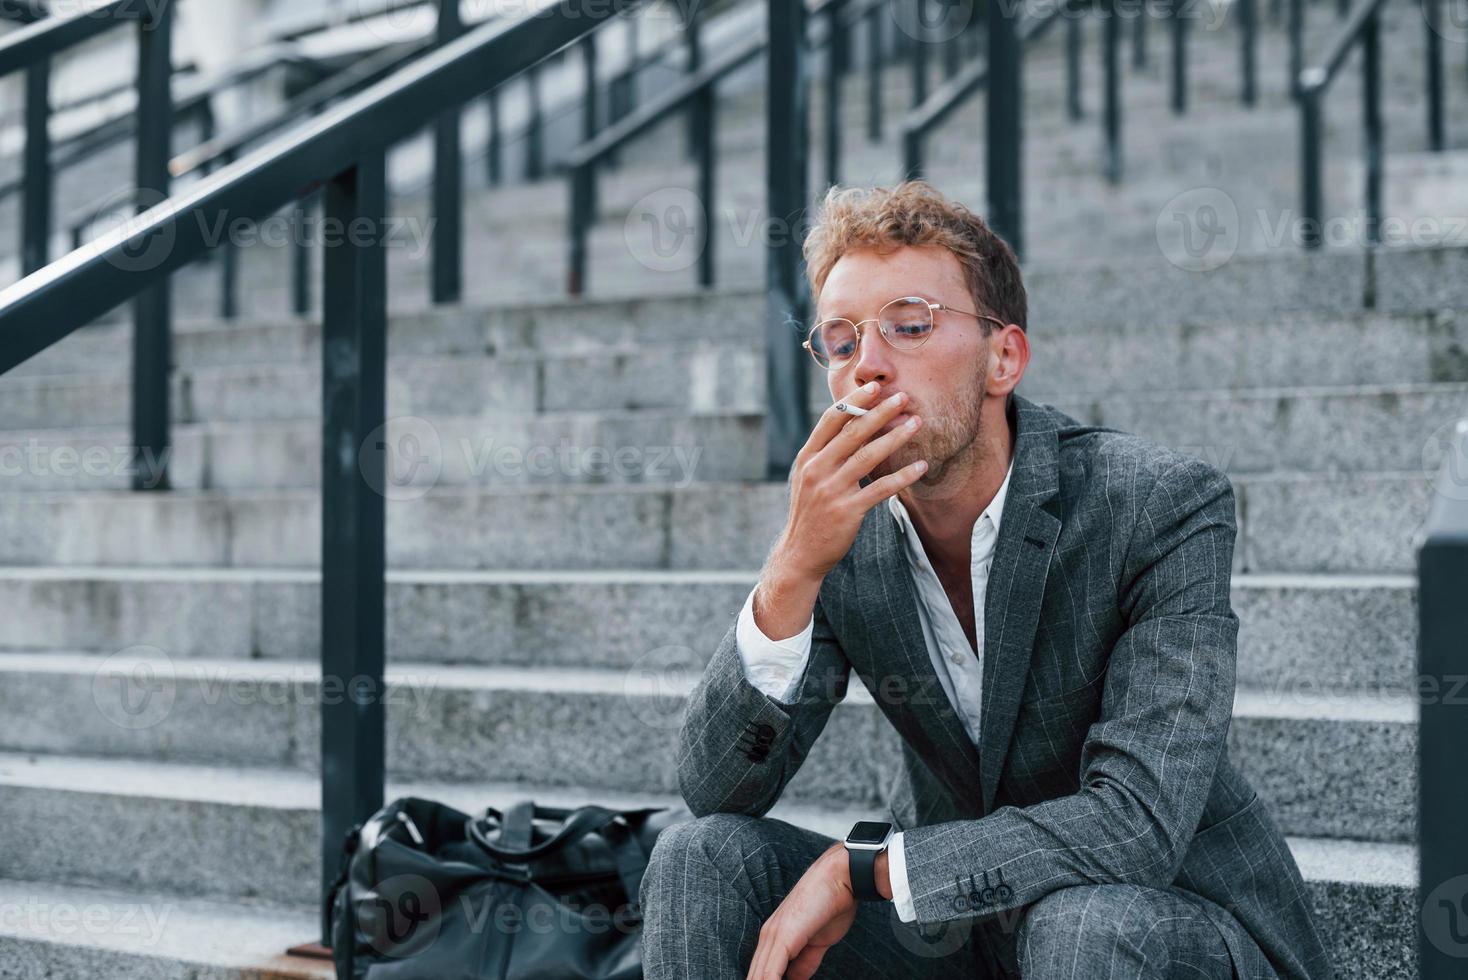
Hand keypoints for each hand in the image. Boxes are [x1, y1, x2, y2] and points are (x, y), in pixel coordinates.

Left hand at [745, 842, 857, 979]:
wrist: (840, 878)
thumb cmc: (831, 905)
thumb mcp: (816, 941)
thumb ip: (804, 962)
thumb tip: (795, 978)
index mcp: (773, 937)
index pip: (760, 974)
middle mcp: (767, 937)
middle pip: (755, 977)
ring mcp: (772, 936)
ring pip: (759, 977)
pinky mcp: (782, 937)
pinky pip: (769, 973)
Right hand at [776, 381, 926, 581]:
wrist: (800, 553)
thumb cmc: (810, 512)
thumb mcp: (808, 478)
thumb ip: (826, 454)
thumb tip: (853, 427)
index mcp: (807, 458)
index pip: (831, 420)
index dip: (854, 402)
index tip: (874, 387)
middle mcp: (817, 470)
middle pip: (852, 433)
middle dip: (879, 412)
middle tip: (902, 397)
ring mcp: (831, 490)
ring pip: (868, 456)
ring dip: (895, 437)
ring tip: (916, 423)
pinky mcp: (847, 511)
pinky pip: (880, 489)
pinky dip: (903, 477)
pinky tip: (921, 466)